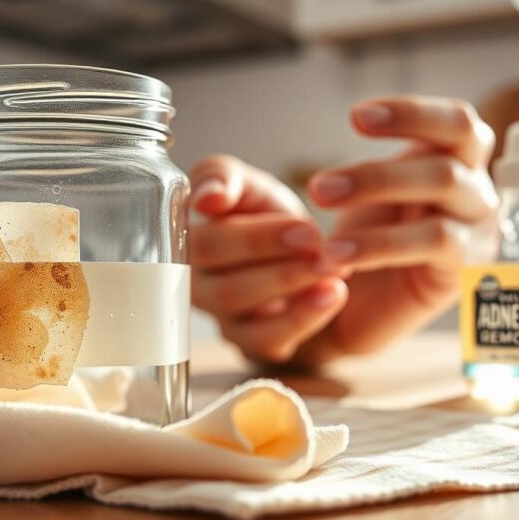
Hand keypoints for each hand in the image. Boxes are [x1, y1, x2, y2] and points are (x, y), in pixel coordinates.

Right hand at [188, 155, 349, 362]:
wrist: (298, 255)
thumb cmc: (265, 215)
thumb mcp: (251, 186)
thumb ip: (224, 177)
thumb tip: (207, 197)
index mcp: (186, 241)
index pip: (207, 244)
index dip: (254, 238)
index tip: (302, 227)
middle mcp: (192, 282)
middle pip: (222, 280)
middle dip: (274, 260)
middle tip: (318, 243)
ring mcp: (218, 315)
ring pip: (243, 309)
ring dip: (290, 285)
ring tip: (333, 268)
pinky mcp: (247, 342)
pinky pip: (265, 340)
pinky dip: (303, 318)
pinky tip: (333, 294)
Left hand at [295, 95, 497, 364]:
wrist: (360, 312)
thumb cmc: (367, 240)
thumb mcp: (371, 193)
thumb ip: (378, 162)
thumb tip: (359, 117)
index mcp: (456, 161)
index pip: (456, 121)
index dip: (412, 112)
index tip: (355, 117)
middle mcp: (476, 188)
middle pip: (455, 152)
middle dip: (380, 163)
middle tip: (319, 186)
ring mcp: (479, 226)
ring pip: (444, 184)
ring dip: (375, 189)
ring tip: (321, 208)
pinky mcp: (468, 267)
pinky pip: (435, 240)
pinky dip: (380, 243)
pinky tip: (337, 254)